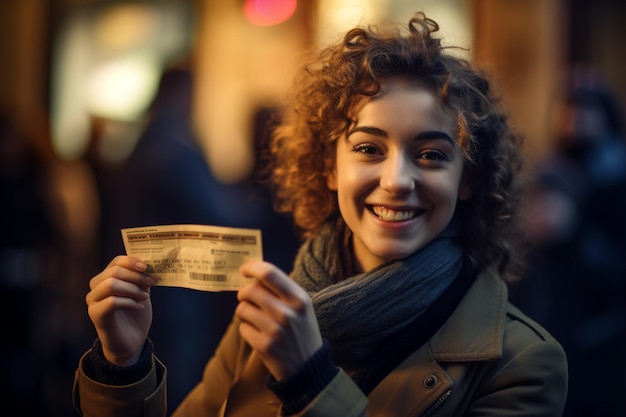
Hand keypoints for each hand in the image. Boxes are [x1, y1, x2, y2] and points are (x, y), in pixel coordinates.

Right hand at [86, 255, 156, 364]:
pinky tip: (139, 307)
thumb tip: (151, 264)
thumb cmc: (135, 314)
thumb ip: (142, 278)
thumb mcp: (142, 291)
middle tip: (151, 283)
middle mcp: (96, 288)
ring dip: (132, 289)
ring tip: (145, 297)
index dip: (132, 261)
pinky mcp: (96, 315)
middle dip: (136, 276)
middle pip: (114, 271)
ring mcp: (93, 301)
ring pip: (111, 284)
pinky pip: (111, 301)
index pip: (116, 262)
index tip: (148, 267)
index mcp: (107, 278)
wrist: (131, 341)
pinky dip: (129, 302)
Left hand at [236, 260, 322, 379]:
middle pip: (251, 290)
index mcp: (299, 298)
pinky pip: (242, 328)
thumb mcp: (302, 307)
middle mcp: (288, 312)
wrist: (308, 368)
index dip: (251, 268)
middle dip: (244, 293)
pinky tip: (258, 335)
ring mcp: (275, 330)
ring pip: (242, 309)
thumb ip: (282, 290)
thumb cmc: (302, 332)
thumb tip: (255, 275)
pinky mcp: (264, 346)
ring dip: (244, 312)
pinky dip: (246, 330)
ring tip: (254, 319)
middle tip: (246, 299)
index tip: (243, 270)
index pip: (269, 273)